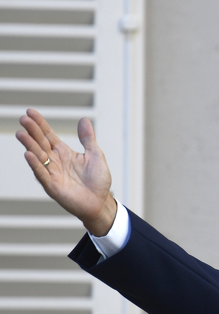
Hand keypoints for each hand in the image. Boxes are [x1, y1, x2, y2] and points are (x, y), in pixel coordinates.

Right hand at [16, 109, 115, 235]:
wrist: (101, 201)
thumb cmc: (98, 180)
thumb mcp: (95, 154)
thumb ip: (88, 138)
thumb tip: (84, 119)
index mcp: (64, 153)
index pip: (48, 135)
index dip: (40, 124)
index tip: (30, 112)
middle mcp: (55, 161)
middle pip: (41, 143)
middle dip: (32, 131)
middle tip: (23, 119)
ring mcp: (52, 174)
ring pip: (38, 157)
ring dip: (30, 145)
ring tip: (21, 134)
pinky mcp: (52, 187)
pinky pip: (42, 174)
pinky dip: (36, 165)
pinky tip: (28, 154)